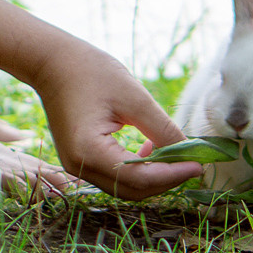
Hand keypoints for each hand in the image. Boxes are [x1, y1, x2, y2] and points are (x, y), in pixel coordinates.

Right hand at [31, 40, 200, 197]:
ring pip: (124, 186)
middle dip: (166, 180)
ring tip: (174, 152)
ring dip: (153, 175)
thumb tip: (188, 151)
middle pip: (132, 190)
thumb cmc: (92, 72)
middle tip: (193, 163)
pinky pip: (115, 175)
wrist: (53, 63)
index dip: (172, 174)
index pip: (140, 177)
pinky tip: (150, 148)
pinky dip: (137, 169)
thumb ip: (162, 128)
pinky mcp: (80, 160)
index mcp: (90, 152)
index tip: (198, 165)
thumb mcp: (134, 97)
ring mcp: (77, 166)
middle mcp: (80, 166)